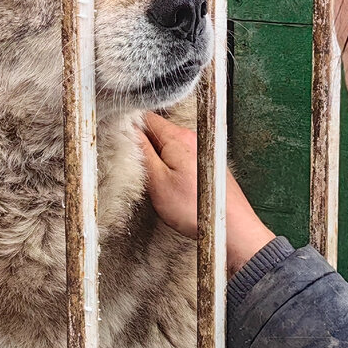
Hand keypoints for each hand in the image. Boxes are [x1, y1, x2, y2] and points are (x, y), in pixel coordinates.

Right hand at [138, 112, 275, 274]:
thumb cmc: (194, 209)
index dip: (127, 129)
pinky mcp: (206, 164)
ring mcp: (201, 150)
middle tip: (133, 167)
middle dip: (141, 146)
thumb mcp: (158, 182)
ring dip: (156, 158)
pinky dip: (170, 166)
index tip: (118, 145)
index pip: (145, 119)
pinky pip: (180, 157)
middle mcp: (192, 138)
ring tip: (153, 180)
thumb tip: (127, 131)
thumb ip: (141, 153)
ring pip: (168, 146)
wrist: (228, 228)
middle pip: (157, 131)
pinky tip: (170, 185)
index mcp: (178, 138)